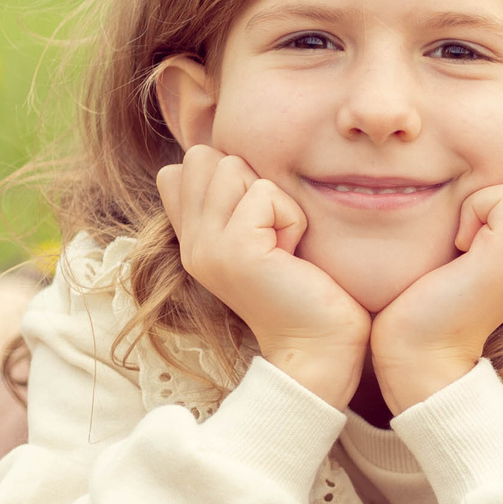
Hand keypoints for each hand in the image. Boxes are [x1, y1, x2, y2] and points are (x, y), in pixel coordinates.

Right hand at [157, 145, 367, 406]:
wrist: (319, 348)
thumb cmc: (307, 290)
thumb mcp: (264, 238)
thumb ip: (237, 201)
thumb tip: (225, 156)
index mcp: (192, 237)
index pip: (183, 168)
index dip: (230, 178)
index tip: (259, 223)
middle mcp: (191, 242)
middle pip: (208, 158)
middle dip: (253, 183)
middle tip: (275, 233)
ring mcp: (206, 246)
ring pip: (232, 167)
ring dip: (274, 199)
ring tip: (284, 244)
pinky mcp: (234, 250)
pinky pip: (264, 193)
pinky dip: (291, 217)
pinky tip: (293, 254)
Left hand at [370, 157, 502, 412]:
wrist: (423, 354)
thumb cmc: (432, 303)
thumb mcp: (476, 255)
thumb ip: (495, 224)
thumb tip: (492, 185)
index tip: (488, 223)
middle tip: (477, 226)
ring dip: (492, 195)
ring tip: (469, 236)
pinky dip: (477, 208)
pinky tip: (461, 244)